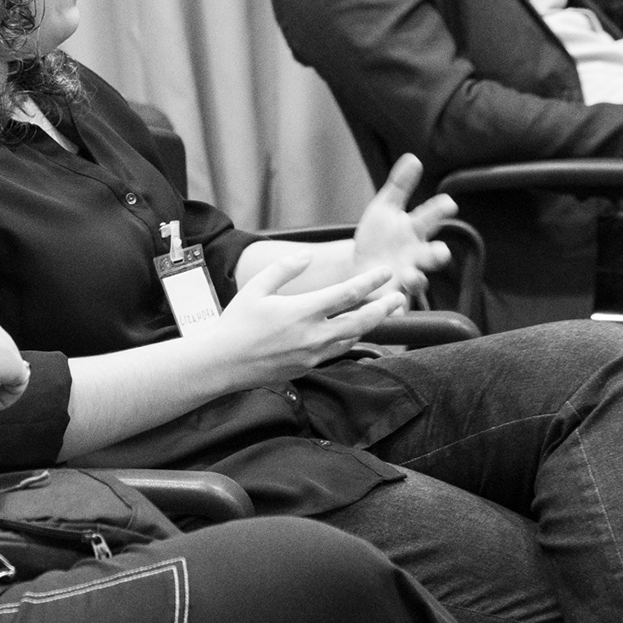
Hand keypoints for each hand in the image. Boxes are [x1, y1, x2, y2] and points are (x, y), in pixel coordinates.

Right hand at [203, 258, 404, 385]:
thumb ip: (285, 268)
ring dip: (370, 324)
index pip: (348, 293)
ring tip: (381, 313)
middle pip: (362, 320)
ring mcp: (312, 354)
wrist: (222, 362)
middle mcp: (313, 335)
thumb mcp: (257, 287)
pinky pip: (336, 351)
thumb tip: (307, 255)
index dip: (371, 281)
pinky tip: (352, 331)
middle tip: (399, 297)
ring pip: (353, 337)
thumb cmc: (236, 322)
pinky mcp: (308, 367)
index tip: (385, 272)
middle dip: (384, 308)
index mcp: (302, 311)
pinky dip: (349, 339)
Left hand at [350, 155, 455, 296]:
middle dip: (437, 253)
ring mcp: (404, 277)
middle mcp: (414, 256)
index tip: (448, 203)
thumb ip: (400, 185)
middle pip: (431, 255)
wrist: (359, 265)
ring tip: (413, 278)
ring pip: (416, 282)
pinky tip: (391, 308)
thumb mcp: (385, 208)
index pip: (430, 217)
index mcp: (414, 231)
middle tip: (441, 250)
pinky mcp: (390, 296)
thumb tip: (412, 158)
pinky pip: (396, 305)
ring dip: (416, 280)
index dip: (439, 211)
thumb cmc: (379, 235)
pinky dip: (395, 308)